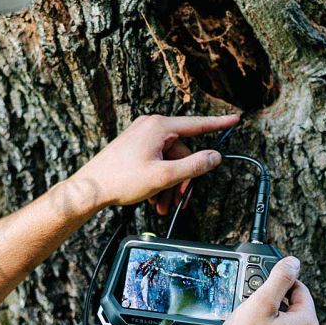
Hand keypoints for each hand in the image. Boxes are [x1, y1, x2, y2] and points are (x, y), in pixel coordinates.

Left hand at [71, 114, 238, 212]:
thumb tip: (215, 157)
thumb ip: (193, 165)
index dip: (218, 124)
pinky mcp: (134, 147)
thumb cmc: (121, 180)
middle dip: (183, 178)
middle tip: (181, 200)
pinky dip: (159, 180)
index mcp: (158, 127)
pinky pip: (157, 162)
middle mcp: (150, 126)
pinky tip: (155, 198)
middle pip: (182, 152)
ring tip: (163, 205)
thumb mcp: (164, 176)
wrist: (90, 188)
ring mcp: (141, 136)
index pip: (197, 124)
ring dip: (170, 184)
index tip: (235, 119)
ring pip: (169, 160)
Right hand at [205, 257, 318, 324]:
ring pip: (280, 319)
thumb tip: (293, 262)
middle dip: (270, 298)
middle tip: (249, 301)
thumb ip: (280, 278)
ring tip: (245, 318)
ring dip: (264, 313)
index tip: (259, 283)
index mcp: (307, 323)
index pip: (298, 288)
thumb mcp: (262, 302)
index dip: (278, 281)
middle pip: (290, 304)